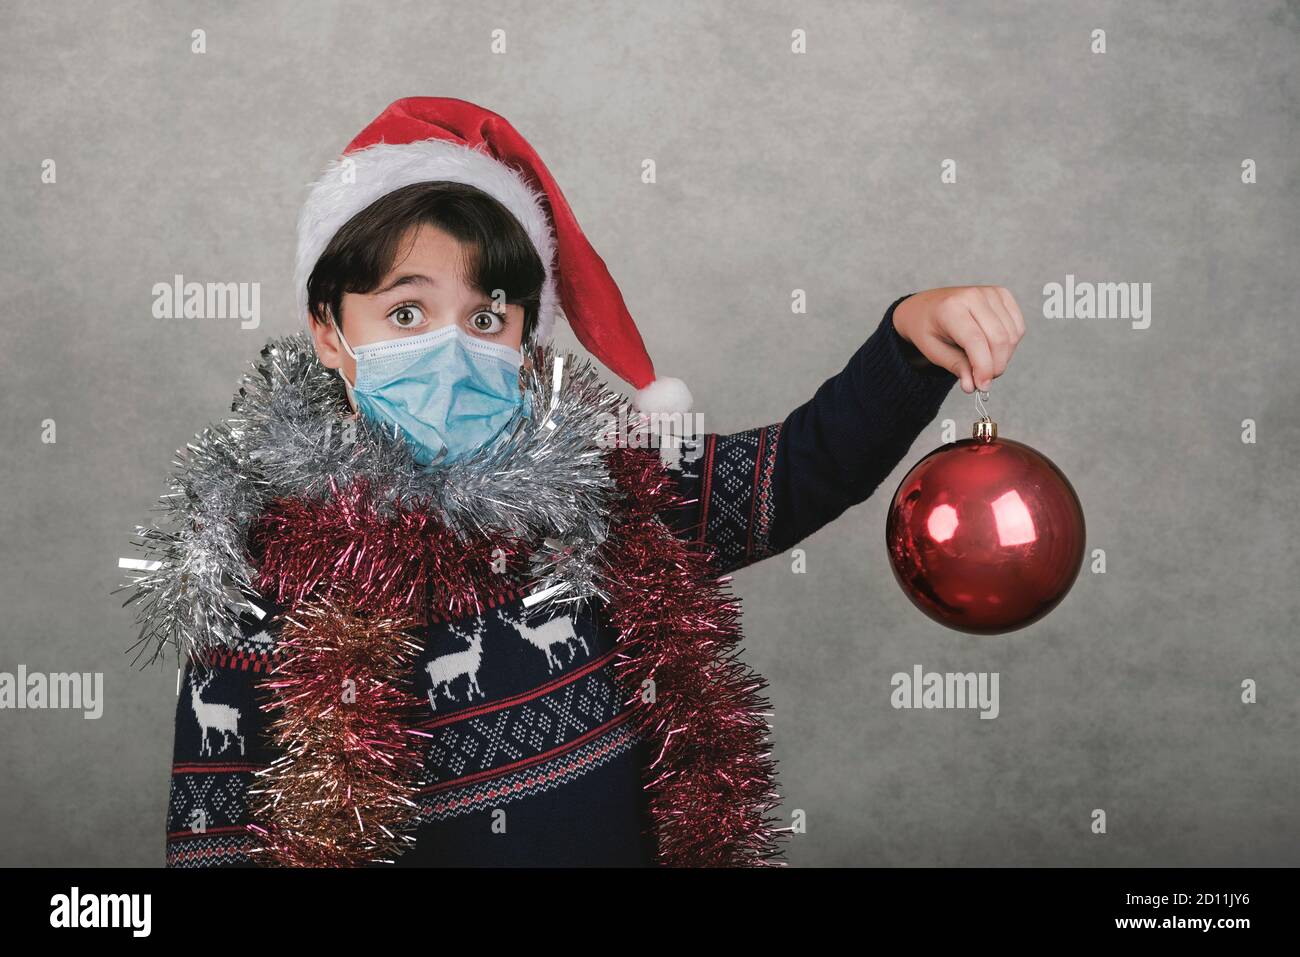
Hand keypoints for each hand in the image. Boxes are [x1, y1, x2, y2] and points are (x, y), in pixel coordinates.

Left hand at [892, 286, 1024, 393]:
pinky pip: (1018, 327)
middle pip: (999, 339)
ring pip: (1012, 335)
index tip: (982, 386)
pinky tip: (992, 348)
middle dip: (995, 366)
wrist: (926, 305)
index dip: (983, 367)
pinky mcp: (1003, 294)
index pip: (976, 341)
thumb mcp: (933, 351)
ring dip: (1003, 357)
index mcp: (950, 307)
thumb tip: (972, 385)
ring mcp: (990, 293)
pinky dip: (1010, 345)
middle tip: (983, 379)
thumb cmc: (928, 328)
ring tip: (984, 362)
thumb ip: (955, 366)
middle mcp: (973, 295)